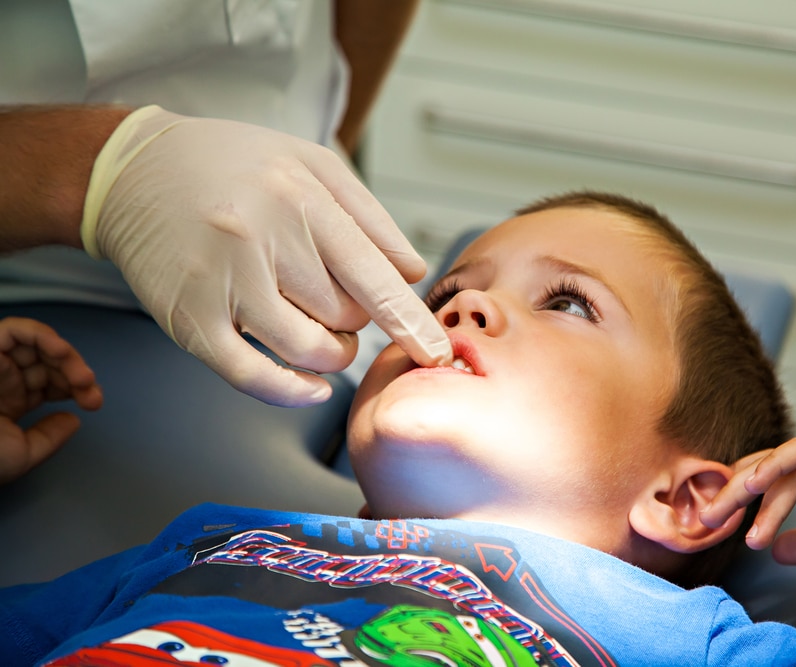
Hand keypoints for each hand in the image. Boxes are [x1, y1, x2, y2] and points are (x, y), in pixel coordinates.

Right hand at [0, 318, 102, 484]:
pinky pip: (13, 330)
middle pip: (47, 361)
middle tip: (92, 391)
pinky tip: (61, 351)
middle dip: (75, 372)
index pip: (48, 382)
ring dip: (65, 354)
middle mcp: (1, 378)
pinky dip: (41, 334)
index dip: (74, 386)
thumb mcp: (21, 454)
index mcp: (7, 399)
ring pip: (36, 343)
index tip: (93, 401)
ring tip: (82, 376)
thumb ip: (49, 437)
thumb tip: (73, 421)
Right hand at [82, 106, 451, 406]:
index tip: (436, 353)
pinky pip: (251, 375)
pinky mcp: (188, 319)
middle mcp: (263, 240)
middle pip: (346, 315)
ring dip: (332, 354)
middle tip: (339, 302)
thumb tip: (413, 273)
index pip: (374, 277)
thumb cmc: (234, 166)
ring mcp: (222, 282)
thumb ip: (369, 217)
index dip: (410, 323)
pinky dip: (291, 391)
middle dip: (356, 320)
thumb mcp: (310, 164)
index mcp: (301, 199)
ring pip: (308, 348)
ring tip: (325, 333)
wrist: (134, 169)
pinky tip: (312, 388)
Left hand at [701, 424, 795, 566]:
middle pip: (761, 470)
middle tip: (708, 521)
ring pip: (776, 467)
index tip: (715, 523)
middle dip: (732, 497)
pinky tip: (754, 484)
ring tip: (728, 514)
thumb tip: (775, 551)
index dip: (738, 499)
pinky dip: (775, 467)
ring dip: (749, 493)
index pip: (764, 479)